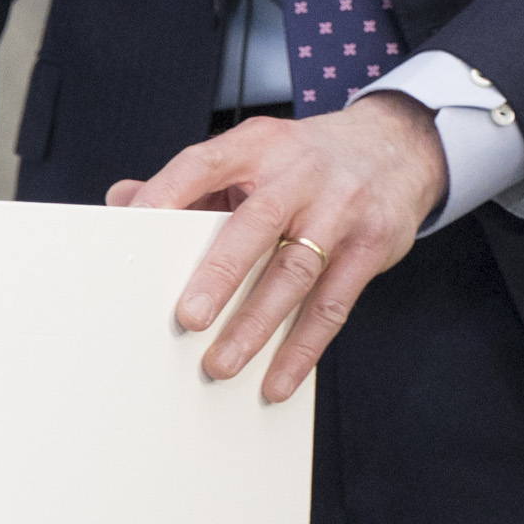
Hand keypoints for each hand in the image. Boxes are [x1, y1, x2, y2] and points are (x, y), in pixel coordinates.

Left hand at [107, 94, 449, 403]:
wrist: (399, 146)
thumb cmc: (309, 161)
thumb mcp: (255, 152)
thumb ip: (193, 181)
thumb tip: (123, 200)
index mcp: (261, 145)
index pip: (206, 163)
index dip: (168, 192)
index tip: (132, 226)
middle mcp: (302, 173)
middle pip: (258, 223)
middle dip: (221, 273)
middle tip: (187, 318)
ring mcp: (342, 210)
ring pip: (296, 272)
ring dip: (257, 324)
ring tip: (222, 364)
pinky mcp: (371, 246)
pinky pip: (334, 304)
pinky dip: (304, 347)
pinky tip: (278, 378)